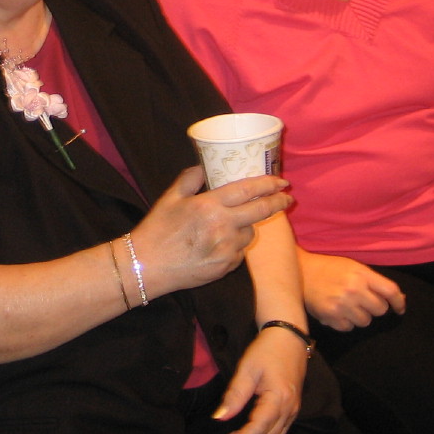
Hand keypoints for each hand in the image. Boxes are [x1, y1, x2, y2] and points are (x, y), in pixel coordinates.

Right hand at [133, 168, 292, 295]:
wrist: (147, 266)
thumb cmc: (156, 230)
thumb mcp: (170, 198)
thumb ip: (189, 179)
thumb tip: (204, 166)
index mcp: (209, 206)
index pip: (248, 190)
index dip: (268, 185)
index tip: (281, 182)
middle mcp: (223, 226)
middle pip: (261, 211)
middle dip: (278, 202)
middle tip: (287, 198)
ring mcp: (227, 248)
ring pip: (250, 233)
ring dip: (247, 226)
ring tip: (230, 225)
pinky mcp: (226, 266)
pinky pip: (239, 252)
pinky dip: (235, 245)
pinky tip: (219, 244)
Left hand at [204, 325, 306, 433]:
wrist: (288, 338)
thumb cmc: (266, 350)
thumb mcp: (247, 369)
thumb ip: (235, 395)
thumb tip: (219, 418)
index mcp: (279, 399)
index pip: (258, 429)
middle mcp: (289, 410)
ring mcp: (292, 412)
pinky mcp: (290, 410)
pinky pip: (275, 433)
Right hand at [298, 250, 404, 331]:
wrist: (301, 271)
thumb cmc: (330, 268)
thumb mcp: (354, 267)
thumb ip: (375, 282)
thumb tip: (399, 299)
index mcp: (361, 274)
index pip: (390, 291)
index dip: (399, 302)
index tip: (400, 309)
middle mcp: (353, 290)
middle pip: (380, 310)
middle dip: (374, 307)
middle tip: (363, 301)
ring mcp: (341, 304)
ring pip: (365, 321)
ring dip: (360, 316)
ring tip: (348, 305)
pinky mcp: (330, 316)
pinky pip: (349, 328)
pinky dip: (345, 322)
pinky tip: (338, 311)